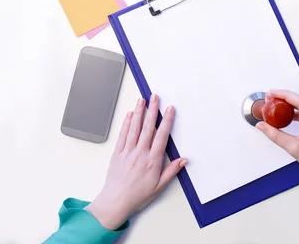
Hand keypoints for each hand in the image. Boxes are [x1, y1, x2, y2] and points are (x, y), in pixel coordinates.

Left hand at [85, 94, 186, 229]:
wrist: (115, 202)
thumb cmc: (137, 196)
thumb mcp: (159, 186)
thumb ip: (171, 171)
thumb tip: (183, 160)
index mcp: (152, 161)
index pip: (161, 136)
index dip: (166, 121)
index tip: (170, 109)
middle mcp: (140, 153)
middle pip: (147, 127)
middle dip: (152, 110)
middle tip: (155, 97)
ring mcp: (127, 152)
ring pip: (134, 128)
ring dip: (139, 112)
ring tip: (142, 100)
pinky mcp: (117, 153)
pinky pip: (123, 135)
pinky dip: (126, 123)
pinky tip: (129, 115)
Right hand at [255, 90, 298, 190]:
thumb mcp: (294, 148)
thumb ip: (275, 135)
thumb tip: (261, 125)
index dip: (284, 95)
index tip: (272, 93)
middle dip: (286, 98)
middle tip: (271, 99)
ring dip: (291, 103)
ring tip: (277, 104)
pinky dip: (298, 110)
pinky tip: (288, 112)